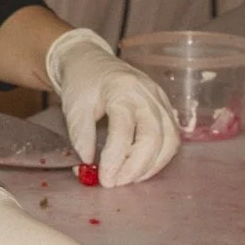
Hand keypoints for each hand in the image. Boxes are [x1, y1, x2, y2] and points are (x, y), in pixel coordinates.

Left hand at [46, 28, 180, 185]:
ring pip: (169, 140)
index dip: (115, 158)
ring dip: (151, 166)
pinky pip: (172, 138)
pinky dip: (159, 158)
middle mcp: (147, 93)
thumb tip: (88, 165)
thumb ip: (80, 136)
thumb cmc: (82, 82)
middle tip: (116, 183)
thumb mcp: (73, 106)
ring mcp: (160, 100)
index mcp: (121, 88)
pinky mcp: (165, 109)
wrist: (92, 61)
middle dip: (136, 167)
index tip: (104, 179)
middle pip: (154, 136)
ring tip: (128, 179)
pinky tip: (141, 168)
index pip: (124, 128)